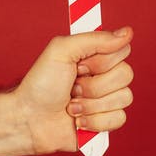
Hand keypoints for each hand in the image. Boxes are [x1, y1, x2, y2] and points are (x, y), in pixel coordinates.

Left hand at [12, 27, 133, 154]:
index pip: (122, 50)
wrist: (29, 120)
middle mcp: (105, 75)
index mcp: (96, 55)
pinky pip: (119, 119)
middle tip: (73, 87)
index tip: (79, 65)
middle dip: (94, 85)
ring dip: (92, 105)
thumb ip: (96, 38)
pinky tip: (79, 121)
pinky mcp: (106, 122)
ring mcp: (106, 99)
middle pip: (126, 74)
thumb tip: (127, 33)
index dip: (101, 60)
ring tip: (72, 106)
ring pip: (124, 98)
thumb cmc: (40, 84)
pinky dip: (95, 121)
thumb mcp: (62, 50)